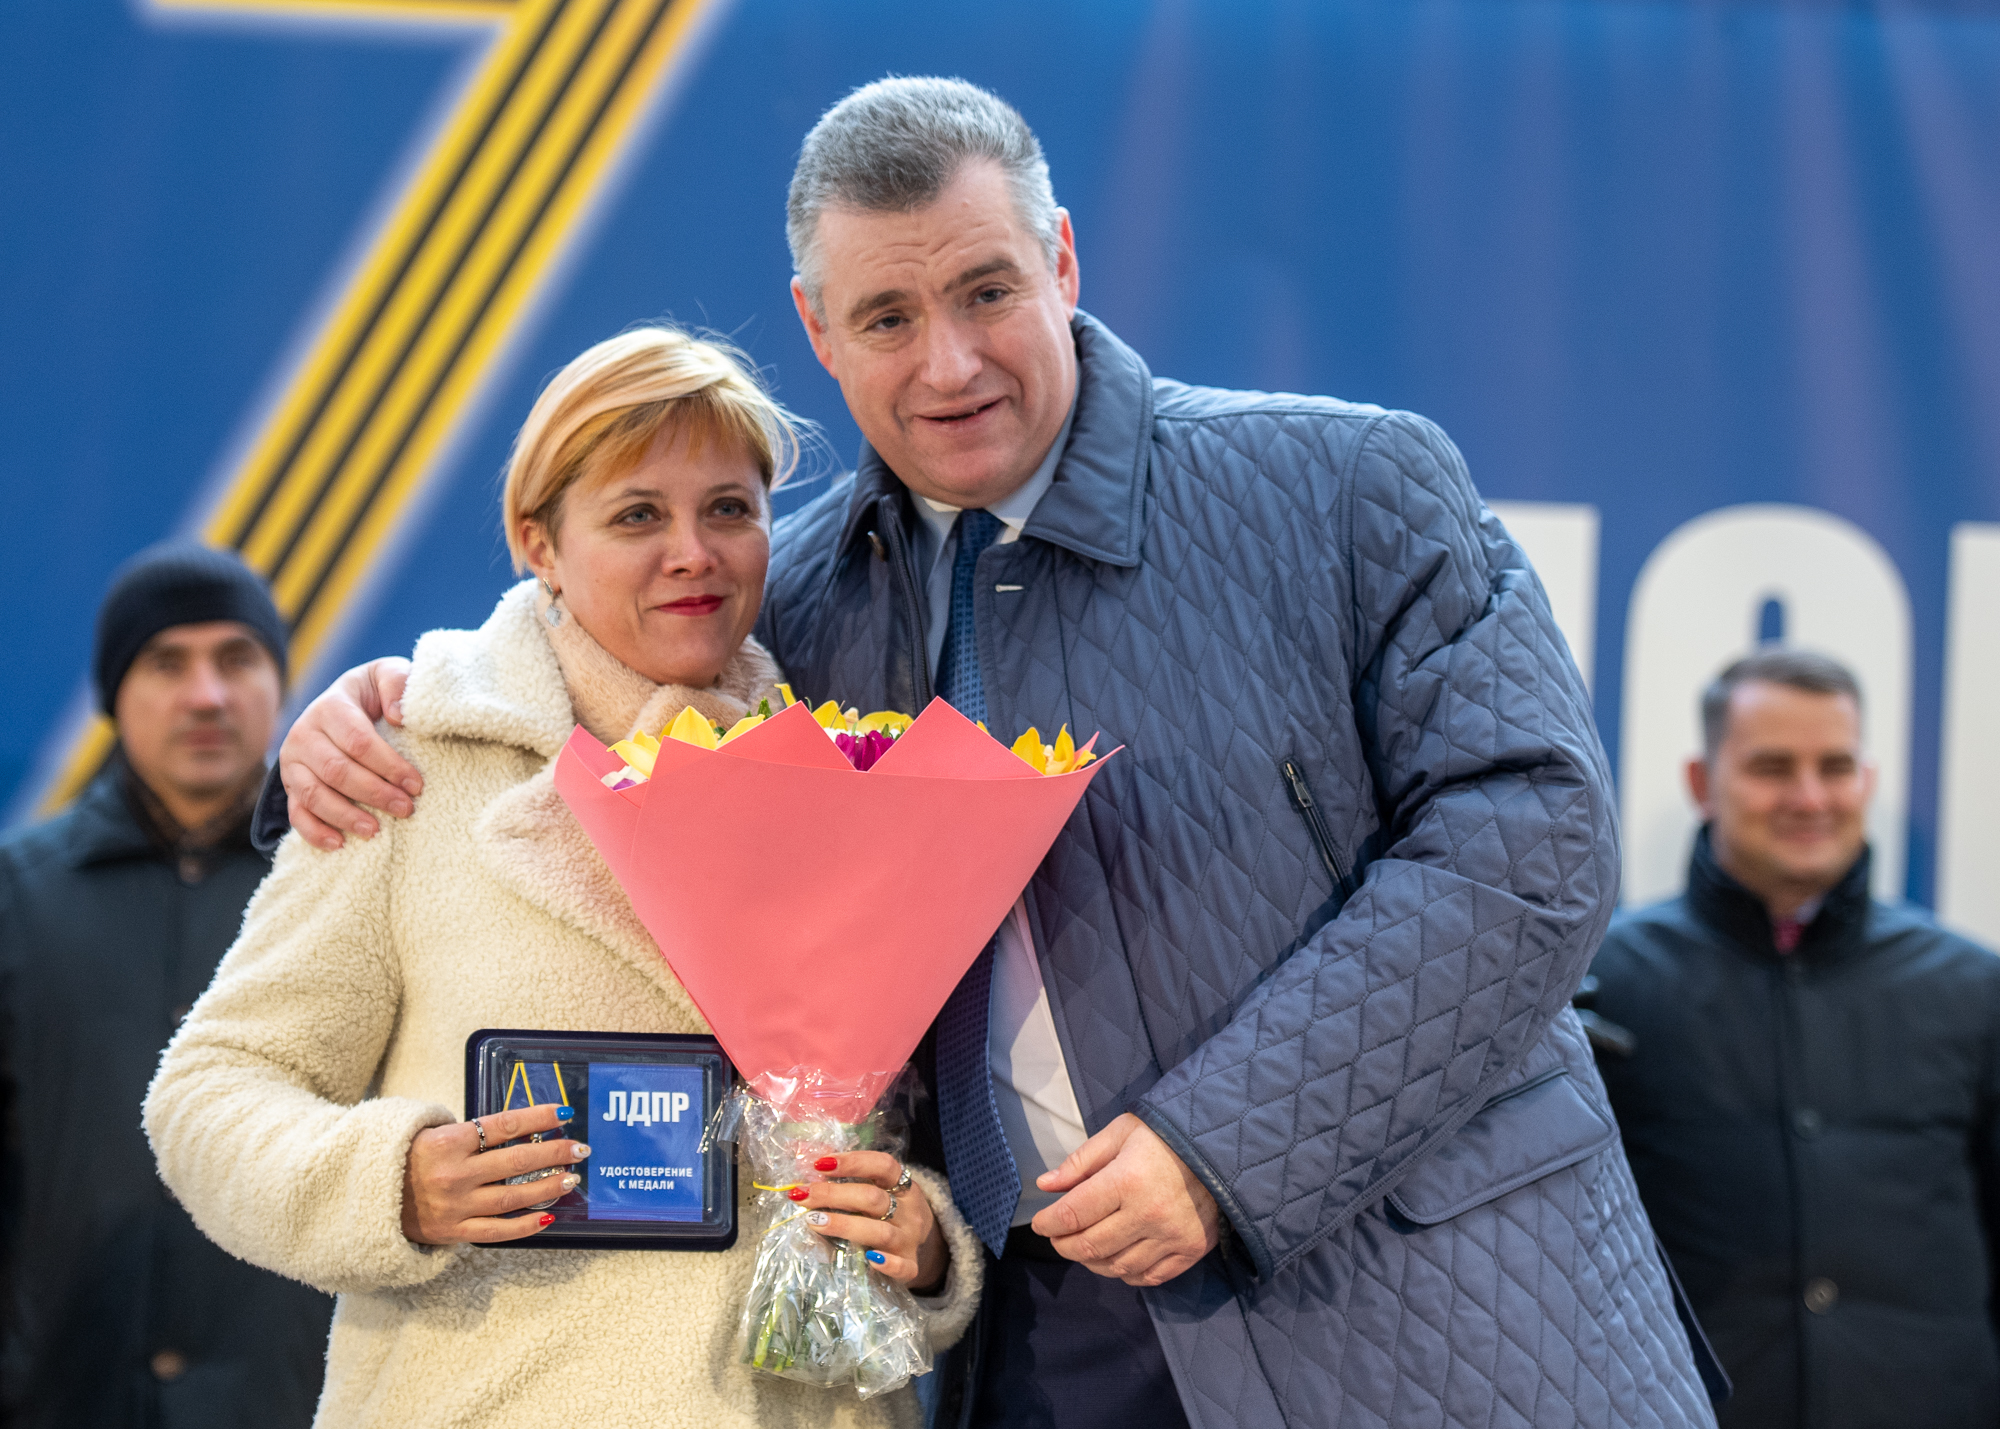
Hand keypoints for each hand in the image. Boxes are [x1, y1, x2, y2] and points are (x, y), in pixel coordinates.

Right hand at [283, 657, 418, 849]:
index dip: (388, 765)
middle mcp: (304, 734)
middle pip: (337, 771)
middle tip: (406, 809)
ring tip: (376, 830)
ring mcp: (293, 762)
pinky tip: (339, 844)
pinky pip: (296, 812)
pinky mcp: (289, 785)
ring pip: (314, 794)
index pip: (359, 742)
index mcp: (330, 707)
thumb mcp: (387, 674)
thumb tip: (398, 715)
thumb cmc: (372, 693)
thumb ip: (397, 682)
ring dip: (345, 816)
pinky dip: (314, 832)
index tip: (416, 785)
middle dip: (374, 793)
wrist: (340, 703)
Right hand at [401, 1104, 589, 1244]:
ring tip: (570, 1178)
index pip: (504, 1125)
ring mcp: (454, 1205)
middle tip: (580, 1149)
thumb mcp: (436, 1133)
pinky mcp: (453, 1231)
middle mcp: (453, 1173)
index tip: (564, 1113)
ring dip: (546, 1187)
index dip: (538, 1118)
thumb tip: (525, 1129)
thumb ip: (474, 1133)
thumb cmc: (411, 1157)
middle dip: (554, 1153)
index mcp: (448, 1142)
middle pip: (515, 1162)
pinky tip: (547, 1217)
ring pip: (512, 1197)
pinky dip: (524, 1226)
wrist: (370, 1197)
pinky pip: (496, 1231)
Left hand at [792, 1151, 947, 1290]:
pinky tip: (869, 1259)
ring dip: (845, 1225)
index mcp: (902, 1186)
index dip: (853, 1162)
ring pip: (881, 1232)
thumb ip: (846, 1174)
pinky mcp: (910, 1267)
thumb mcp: (877, 1190)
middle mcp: (909, 1211)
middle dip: (833, 1195)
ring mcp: (909, 1240)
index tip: (820, 1164)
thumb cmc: (887, 1215)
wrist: (925, 1249)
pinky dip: (887, 1264)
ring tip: (814, 1222)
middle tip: (802, 1195)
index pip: (883, 1165)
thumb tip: (803, 1153)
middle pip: (873, 1198)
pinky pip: (902, 1267)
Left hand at [1029, 1113, 1220, 1286]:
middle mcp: (1148, 1214)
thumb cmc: (1166, 1136)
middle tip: (1058, 1236)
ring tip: (1084, 1246)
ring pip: (1117, 1267)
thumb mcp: (1120, 1134)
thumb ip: (1081, 1162)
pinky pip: (1149, 1277)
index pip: (1074, 1213)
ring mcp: (1171, 1237)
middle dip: (1064, 1244)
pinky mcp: (1190, 1250)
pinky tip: (1117, 1259)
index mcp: (1127, 1180)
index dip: (1049, 1223)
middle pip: (1090, 1246)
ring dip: (1092, 1261)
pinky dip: (1126, 1274)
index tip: (1040, 1223)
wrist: (1223, 1147)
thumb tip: (1046, 1185)